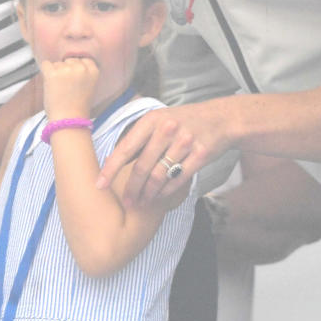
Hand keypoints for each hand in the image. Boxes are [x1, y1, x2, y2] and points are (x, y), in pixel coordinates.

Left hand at [40, 58, 98, 121]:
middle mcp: (81, 68)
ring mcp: (66, 70)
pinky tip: (50, 83)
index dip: (77, 69)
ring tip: (60, 89)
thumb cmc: (77, 107)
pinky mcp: (52, 73)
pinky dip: (45, 72)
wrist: (68, 120)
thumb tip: (70, 62)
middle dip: (66, 70)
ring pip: (57, 63)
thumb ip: (84, 73)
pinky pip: (45, 64)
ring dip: (56, 73)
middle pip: (69, 60)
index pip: (83, 59)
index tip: (74, 80)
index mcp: (93, 71)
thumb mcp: (89, 87)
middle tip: (66, 87)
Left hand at [96, 103, 224, 204]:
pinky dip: (166, 191)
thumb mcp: (158, 121)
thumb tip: (112, 161)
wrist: (221, 118)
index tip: (99, 185)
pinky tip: (159, 197)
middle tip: (126, 202)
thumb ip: (138, 139)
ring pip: (160, 176)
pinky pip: (178, 179)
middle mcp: (167, 129)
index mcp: (151, 120)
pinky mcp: (201, 154)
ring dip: (148, 193)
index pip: (125, 148)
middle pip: (142, 166)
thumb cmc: (183, 121)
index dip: (111, 169)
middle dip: (132, 188)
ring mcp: (185, 141)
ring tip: (142, 202)